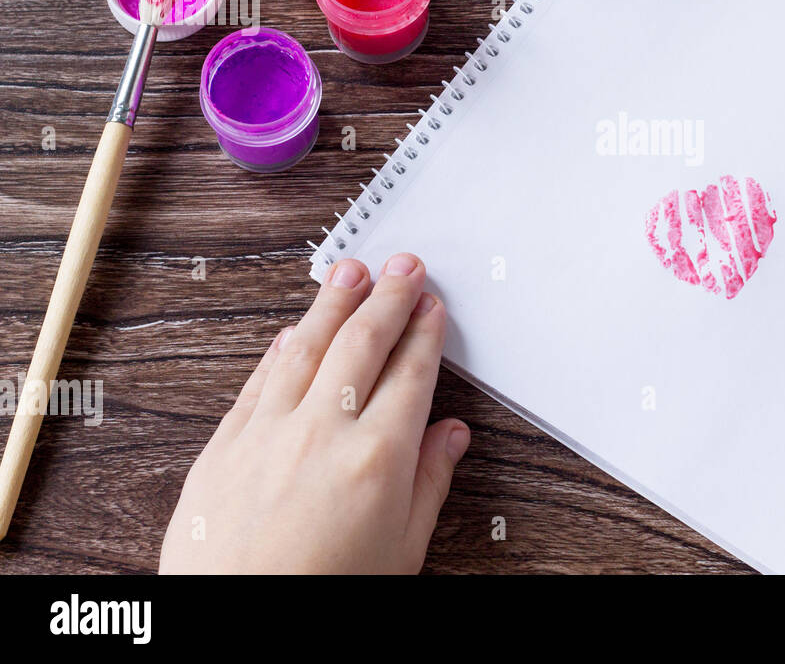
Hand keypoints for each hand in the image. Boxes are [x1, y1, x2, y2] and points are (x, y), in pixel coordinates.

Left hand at [160, 253, 467, 573]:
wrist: (233, 629)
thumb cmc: (322, 598)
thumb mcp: (400, 552)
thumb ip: (428, 484)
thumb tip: (450, 436)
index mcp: (377, 459)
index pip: (411, 372)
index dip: (425, 331)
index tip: (433, 307)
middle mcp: (324, 433)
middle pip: (364, 343)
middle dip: (389, 297)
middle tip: (404, 266)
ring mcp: (268, 434)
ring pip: (307, 347)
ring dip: (333, 303)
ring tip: (351, 271)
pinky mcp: (224, 446)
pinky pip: (258, 380)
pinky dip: (281, 348)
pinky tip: (296, 329)